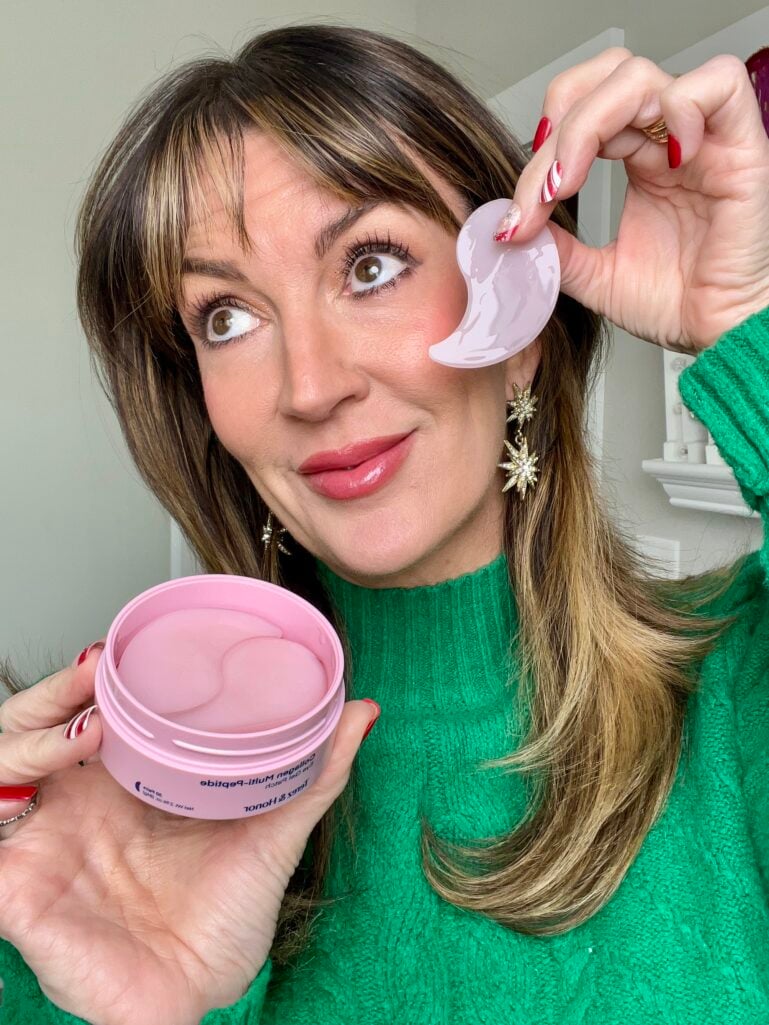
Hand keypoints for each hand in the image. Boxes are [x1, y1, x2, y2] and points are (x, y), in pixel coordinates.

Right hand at [0, 645, 378, 1024]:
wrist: (201, 997)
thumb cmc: (224, 919)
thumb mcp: (273, 833)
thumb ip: (315, 772)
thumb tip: (362, 710)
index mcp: (121, 784)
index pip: (84, 709)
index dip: (90, 674)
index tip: (123, 648)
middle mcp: (75, 805)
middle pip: (30, 725)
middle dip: (55, 690)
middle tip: (100, 668)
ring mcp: (42, 845)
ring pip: (0, 767)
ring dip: (34, 734)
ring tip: (90, 722)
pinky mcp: (18, 894)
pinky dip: (4, 804)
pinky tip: (50, 786)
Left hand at [499, 47, 768, 352]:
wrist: (718, 334)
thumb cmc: (677, 303)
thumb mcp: (596, 276)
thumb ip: (557, 250)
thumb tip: (510, 227)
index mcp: (636, 159)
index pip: (579, 116)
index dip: (542, 151)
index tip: (521, 215)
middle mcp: (665, 140)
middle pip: (603, 80)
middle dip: (559, 128)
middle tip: (546, 190)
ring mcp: (701, 139)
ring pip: (641, 77)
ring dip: (591, 122)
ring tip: (574, 179)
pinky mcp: (741, 146)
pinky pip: (718, 85)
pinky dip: (679, 108)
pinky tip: (659, 162)